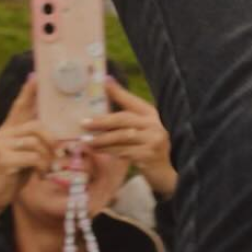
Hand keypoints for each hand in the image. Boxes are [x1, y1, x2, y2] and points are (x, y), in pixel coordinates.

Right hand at [0, 82, 53, 225]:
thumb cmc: (12, 176)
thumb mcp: (25, 156)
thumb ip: (35, 144)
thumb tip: (60, 139)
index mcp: (8, 131)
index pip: (19, 107)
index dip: (28, 92)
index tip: (36, 76)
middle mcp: (2, 134)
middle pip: (38, 126)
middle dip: (53, 141)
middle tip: (59, 155)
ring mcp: (1, 146)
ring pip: (37, 143)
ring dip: (48, 159)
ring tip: (46, 169)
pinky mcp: (3, 159)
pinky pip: (34, 157)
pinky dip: (42, 167)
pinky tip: (39, 175)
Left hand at [84, 76, 175, 200]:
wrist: (167, 170)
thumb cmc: (150, 145)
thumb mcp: (143, 128)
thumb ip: (128, 116)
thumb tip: (108, 89)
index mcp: (153, 114)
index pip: (132, 101)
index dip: (118, 92)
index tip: (104, 81)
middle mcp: (155, 124)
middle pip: (124, 119)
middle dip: (102, 121)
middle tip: (84, 123)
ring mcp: (153, 140)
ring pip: (121, 137)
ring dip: (101, 139)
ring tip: (86, 141)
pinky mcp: (148, 155)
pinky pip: (122, 152)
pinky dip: (107, 151)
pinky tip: (96, 151)